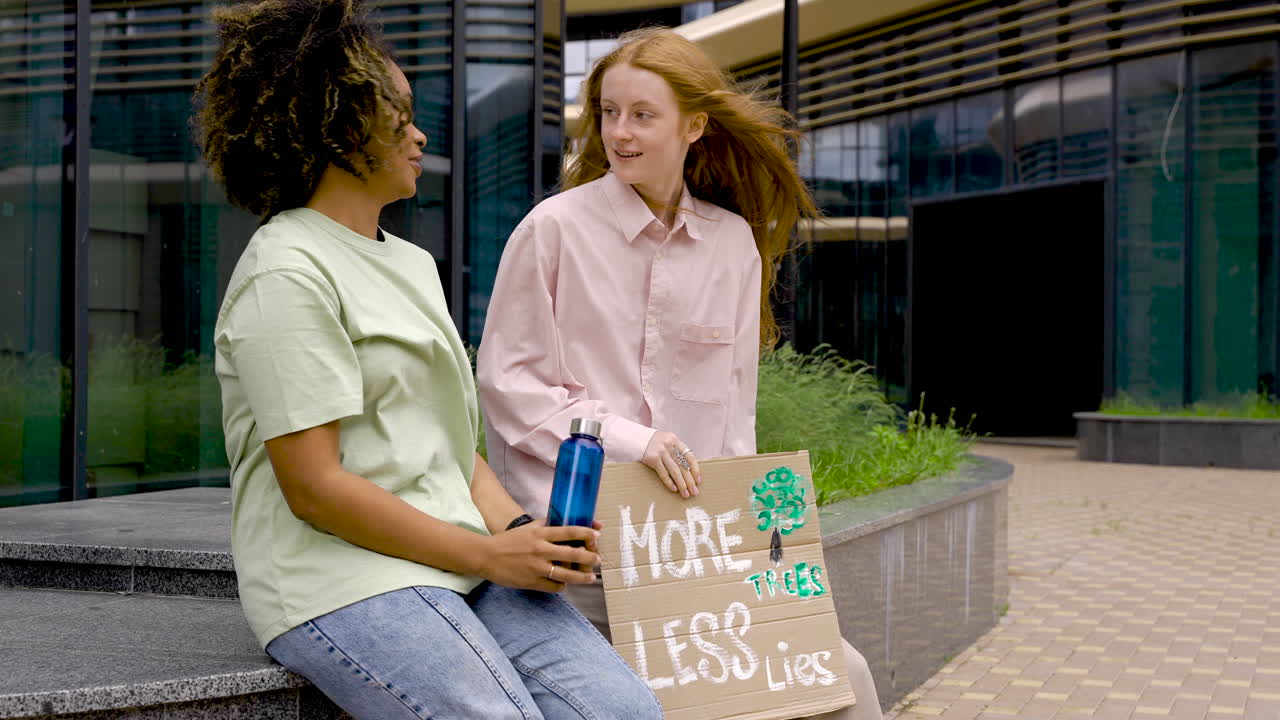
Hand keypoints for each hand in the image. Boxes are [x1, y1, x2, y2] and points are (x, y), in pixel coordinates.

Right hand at [479, 521, 599, 591]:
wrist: (486, 556)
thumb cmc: (508, 541)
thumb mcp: (528, 528)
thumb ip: (545, 524)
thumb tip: (564, 520)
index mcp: (540, 534)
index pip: (569, 532)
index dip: (586, 533)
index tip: (597, 534)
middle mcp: (541, 550)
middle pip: (573, 554)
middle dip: (590, 557)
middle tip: (598, 559)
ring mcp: (537, 567)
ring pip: (567, 574)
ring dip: (582, 577)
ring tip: (592, 577)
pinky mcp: (532, 582)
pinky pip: (554, 587)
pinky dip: (562, 585)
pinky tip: (566, 583)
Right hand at [642, 431, 701, 498]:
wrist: (635, 438)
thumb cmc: (654, 444)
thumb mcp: (667, 443)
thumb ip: (676, 452)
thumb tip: (688, 471)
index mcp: (675, 441)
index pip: (690, 457)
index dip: (695, 470)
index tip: (698, 481)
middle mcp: (670, 445)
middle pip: (683, 466)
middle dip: (690, 481)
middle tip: (694, 492)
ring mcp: (661, 451)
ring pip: (675, 471)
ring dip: (682, 484)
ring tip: (686, 494)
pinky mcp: (652, 458)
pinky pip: (663, 473)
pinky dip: (669, 482)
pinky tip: (674, 489)